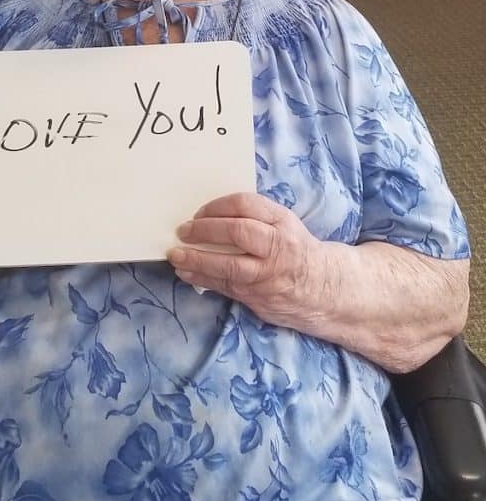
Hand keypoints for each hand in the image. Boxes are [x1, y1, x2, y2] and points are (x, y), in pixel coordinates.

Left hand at [167, 192, 327, 331]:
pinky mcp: (258, 296)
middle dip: (204, 230)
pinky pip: (225, 285)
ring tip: (176, 255)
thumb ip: (255, 218)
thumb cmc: (295, 251)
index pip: (245, 204)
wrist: (324, 289)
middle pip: (236, 232)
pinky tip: (185, 272)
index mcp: (282, 221)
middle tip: (182, 231)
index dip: (217, 206)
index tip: (198, 212)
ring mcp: (268, 274)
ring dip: (196, 259)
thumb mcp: (284, 226)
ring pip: (228, 265)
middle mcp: (278, 246)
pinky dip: (201, 278)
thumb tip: (209, 215)